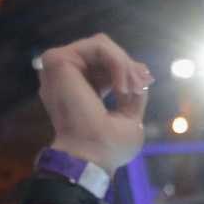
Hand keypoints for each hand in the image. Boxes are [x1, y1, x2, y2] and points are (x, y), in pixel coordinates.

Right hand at [35, 33, 149, 170]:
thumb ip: (133, 91)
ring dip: (125, 66)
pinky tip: (122, 89)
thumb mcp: (130, 117)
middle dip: (129, 67)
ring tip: (131, 90)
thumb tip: (142, 70)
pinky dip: (118, 64)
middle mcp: (66, 77)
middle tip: (141, 87)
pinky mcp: (59, 61)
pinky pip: (99, 46)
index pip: (103, 64)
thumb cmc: (108, 147)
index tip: (145, 83)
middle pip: (103, 52)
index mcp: (77, 90)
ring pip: (102, 46)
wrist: (91, 157)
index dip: (127, 69)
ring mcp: (60, 68)